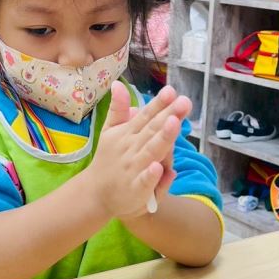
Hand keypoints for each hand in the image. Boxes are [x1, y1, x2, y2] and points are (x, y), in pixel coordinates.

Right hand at [85, 81, 188, 219]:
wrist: (95, 195)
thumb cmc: (108, 160)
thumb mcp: (110, 132)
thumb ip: (118, 109)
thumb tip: (118, 83)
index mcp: (127, 134)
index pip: (146, 116)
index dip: (158, 104)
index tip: (171, 90)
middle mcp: (131, 149)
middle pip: (152, 130)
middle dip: (168, 115)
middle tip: (184, 102)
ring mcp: (133, 169)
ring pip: (151, 152)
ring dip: (163, 138)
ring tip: (175, 123)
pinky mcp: (135, 189)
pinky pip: (145, 181)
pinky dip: (152, 175)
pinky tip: (160, 167)